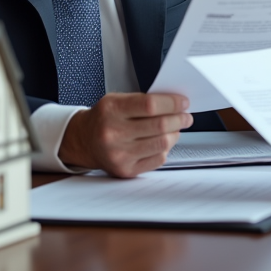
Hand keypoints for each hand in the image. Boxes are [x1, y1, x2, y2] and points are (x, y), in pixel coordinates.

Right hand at [58, 92, 192, 177]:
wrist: (84, 141)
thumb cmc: (104, 118)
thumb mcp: (116, 100)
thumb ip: (143, 100)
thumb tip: (175, 103)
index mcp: (111, 110)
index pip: (150, 104)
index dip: (172, 103)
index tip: (183, 102)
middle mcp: (113, 133)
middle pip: (159, 125)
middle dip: (179, 119)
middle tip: (186, 116)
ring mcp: (119, 154)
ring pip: (162, 144)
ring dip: (175, 134)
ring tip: (175, 128)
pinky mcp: (125, 170)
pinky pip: (157, 159)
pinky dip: (165, 149)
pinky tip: (163, 142)